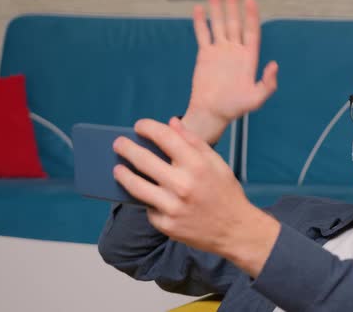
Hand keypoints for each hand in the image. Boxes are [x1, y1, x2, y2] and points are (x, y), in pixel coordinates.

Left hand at [112, 117, 279, 276]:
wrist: (235, 229)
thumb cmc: (225, 193)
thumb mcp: (216, 163)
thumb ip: (193, 141)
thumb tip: (171, 123)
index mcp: (197, 165)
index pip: (164, 137)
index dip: (147, 128)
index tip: (139, 126)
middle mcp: (183, 185)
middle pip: (143, 160)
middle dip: (126, 148)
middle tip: (118, 143)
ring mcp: (172, 207)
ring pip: (136, 186)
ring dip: (123, 174)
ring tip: (118, 168)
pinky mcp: (166, 225)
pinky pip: (148, 208)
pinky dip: (146, 200)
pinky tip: (145, 195)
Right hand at [182, 0, 277, 144]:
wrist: (212, 113)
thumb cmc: (234, 108)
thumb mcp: (256, 99)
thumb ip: (268, 84)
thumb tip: (274, 64)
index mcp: (248, 58)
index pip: (251, 31)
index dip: (251, 16)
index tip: (250, 0)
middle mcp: (235, 51)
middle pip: (234, 22)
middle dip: (233, 4)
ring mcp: (219, 51)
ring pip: (218, 24)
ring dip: (216, 7)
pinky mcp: (205, 55)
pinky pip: (203, 34)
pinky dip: (201, 22)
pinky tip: (199, 8)